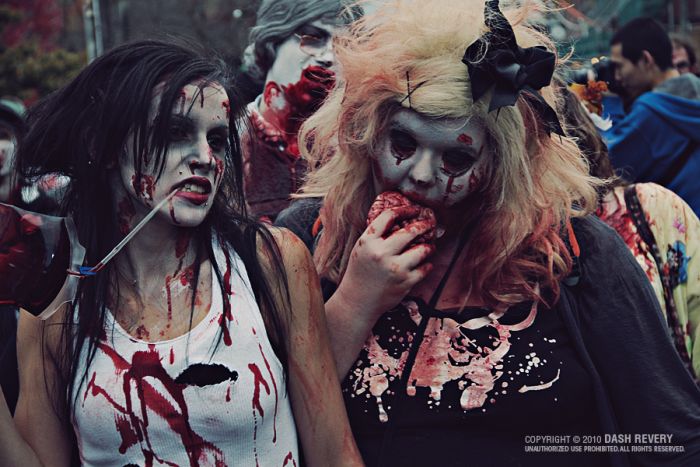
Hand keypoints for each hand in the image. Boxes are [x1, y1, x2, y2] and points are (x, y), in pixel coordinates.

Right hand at [335, 205, 434, 322]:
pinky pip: (425, 268)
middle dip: (423, 225)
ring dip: (428, 247)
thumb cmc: (360, 272)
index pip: (389, 216)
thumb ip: (376, 234)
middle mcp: (381, 253)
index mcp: (368, 241)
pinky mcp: (405, 282)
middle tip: (428, 224)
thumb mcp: (361, 248)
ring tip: (428, 247)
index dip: (404, 210)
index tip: (413, 209)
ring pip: (423, 249)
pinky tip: (424, 264)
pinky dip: (427, 265)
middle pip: (410, 231)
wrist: (357, 301)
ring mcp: (395, 268)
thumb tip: (398, 217)